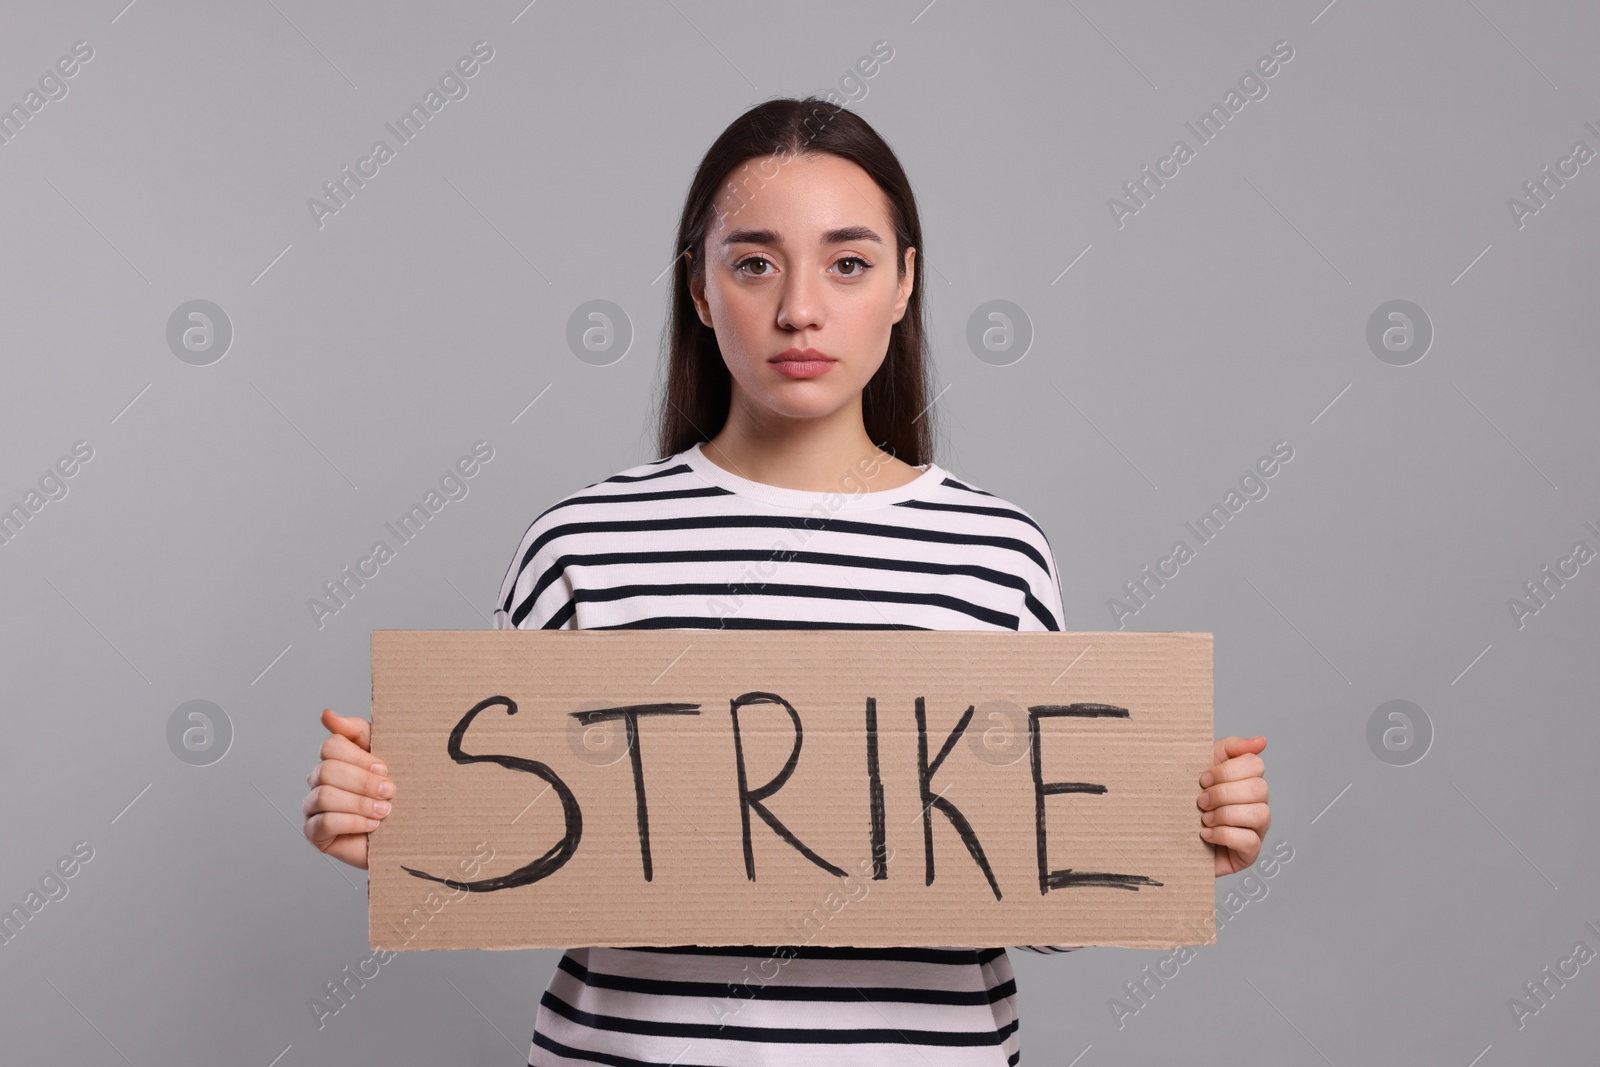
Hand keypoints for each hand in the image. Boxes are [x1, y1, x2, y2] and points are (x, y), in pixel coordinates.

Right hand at [301, 708, 394, 869]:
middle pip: (327, 771)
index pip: (331, 746)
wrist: (406, 831)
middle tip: (389, 792)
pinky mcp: (314, 832)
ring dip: (360, 804)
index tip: (384, 768)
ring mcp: (313, 806)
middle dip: (363, 782)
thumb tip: (326, 714)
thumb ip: (357, 731)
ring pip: (325, 796)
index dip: (359, 758)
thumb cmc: (394, 791)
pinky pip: (324, 823)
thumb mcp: (384, 754)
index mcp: (334, 758)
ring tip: (384, 811)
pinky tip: (372, 825)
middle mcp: (318, 780)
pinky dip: (353, 822)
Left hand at [1197, 735, 1269, 876]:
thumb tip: (1261, 741)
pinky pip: (1249, 840)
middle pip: (1259, 788)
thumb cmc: (1186, 800)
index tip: (1203, 778)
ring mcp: (1256, 829)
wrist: (1167, 836)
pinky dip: (1224, 835)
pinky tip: (1206, 834)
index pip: (1255, 764)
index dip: (1227, 771)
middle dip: (1223, 793)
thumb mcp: (1201, 766)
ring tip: (1204, 818)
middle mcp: (1257, 803)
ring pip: (1259, 814)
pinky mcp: (1250, 852)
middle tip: (1201, 801)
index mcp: (1246, 781)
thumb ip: (1230, 749)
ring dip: (1224, 814)